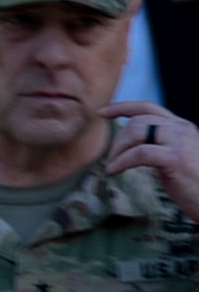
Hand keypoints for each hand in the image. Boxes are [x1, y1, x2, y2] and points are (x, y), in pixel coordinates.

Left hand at [103, 102, 198, 218]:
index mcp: (181, 126)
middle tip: (110, 159)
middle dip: (117, 139)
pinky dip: (120, 161)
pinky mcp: (175, 158)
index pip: (148, 107)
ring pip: (136, 132)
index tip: (102, 112)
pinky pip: (138, 153)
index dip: (122, 107)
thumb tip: (132, 146)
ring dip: (117, 150)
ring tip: (111, 166)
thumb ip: (158, 146)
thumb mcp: (176, 157)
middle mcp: (181, 128)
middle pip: (137, 121)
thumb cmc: (195, 184)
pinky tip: (113, 171)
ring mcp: (179, 141)